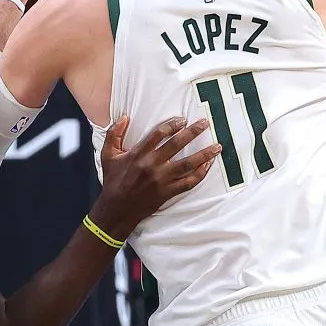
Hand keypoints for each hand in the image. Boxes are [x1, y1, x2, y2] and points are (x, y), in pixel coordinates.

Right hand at [92, 116, 219, 239]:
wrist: (117, 209)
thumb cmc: (112, 181)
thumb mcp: (107, 155)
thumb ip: (114, 134)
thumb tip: (124, 117)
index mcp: (138, 154)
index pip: (158, 134)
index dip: (172, 125)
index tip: (182, 120)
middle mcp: (152, 165)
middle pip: (176, 145)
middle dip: (192, 132)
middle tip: (205, 123)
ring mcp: (161, 179)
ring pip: (187, 164)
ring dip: (204, 154)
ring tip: (218, 146)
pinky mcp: (168, 192)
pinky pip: (188, 183)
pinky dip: (200, 174)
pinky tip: (209, 166)